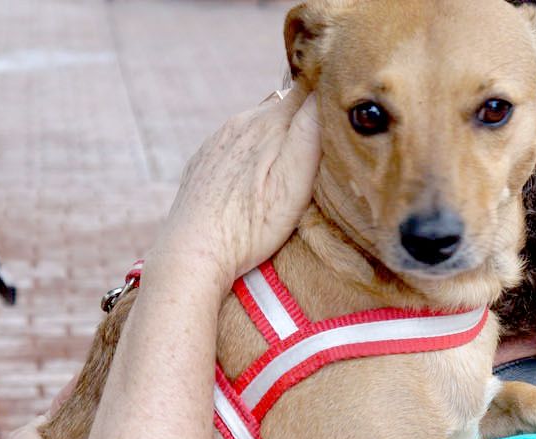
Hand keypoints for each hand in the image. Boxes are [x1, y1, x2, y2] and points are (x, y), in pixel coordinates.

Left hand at [151, 87, 321, 289]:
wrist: (193, 252)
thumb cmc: (249, 228)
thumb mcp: (294, 184)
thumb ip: (310, 133)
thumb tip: (325, 89)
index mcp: (269, 123)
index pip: (308, 88)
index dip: (327, 95)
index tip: (342, 112)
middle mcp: (242, 122)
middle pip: (284, 103)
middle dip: (304, 116)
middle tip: (322, 143)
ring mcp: (219, 139)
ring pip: (259, 122)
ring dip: (277, 134)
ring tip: (288, 164)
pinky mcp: (205, 158)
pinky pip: (236, 141)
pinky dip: (252, 150)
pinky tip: (254, 179)